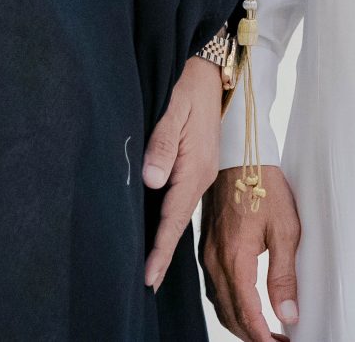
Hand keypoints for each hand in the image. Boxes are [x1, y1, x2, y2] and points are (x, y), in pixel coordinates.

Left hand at [140, 57, 227, 289]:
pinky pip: (179, 201)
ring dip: (164, 240)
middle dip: (162, 254)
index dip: (160, 248)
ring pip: (178, 213)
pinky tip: (158, 232)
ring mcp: (198, 172)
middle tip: (146, 285)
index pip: (173, 217)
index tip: (149, 277)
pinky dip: (168, 222)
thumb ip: (162, 144)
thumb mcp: (173, 109)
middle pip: (177, 222)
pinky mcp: (195, 166)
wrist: (208, 69)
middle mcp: (199, 175)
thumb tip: (151, 180)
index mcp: (195, 167)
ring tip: (150, 269)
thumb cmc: (186, 85)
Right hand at [202, 163, 302, 341]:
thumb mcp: (285, 230)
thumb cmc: (264, 187)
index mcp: (235, 258)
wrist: (239, 156)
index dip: (262, 336)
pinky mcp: (207, 249)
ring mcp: (207, 255)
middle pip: (230, 315)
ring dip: (241, 323)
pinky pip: (215, 288)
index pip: (246, 312)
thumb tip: (288, 313)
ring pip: (220, 304)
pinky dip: (230, 306)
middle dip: (252, 335)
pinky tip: (246, 307)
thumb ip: (284, 275)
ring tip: (265, 332)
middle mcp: (215, 261)